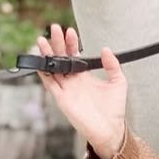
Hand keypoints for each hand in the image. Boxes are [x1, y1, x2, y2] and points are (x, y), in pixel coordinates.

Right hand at [33, 23, 126, 158]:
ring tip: (42, 41)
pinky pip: (50, 84)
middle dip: (57, 43)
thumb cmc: (114, 109)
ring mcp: (66, 90)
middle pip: (61, 58)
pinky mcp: (62, 99)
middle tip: (54, 29)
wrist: (110, 129)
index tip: (70, 31)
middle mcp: (73, 81)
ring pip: (52, 69)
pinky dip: (43, 74)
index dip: (71, 43)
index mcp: (84, 76)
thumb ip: (112, 65)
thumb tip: (106, 49)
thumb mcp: (118, 82)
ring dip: (47, 56)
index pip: (74, 55)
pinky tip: (40, 63)